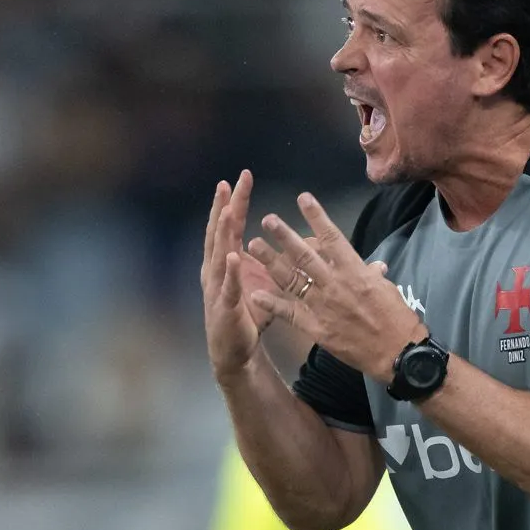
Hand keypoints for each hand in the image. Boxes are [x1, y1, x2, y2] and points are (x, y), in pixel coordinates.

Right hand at [200, 171, 281, 381]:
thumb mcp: (269, 282)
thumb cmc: (251, 315)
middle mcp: (218, 270)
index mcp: (227, 261)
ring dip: (221, 233)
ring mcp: (218, 288)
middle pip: (220, 233)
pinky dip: (230, 271)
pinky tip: (233, 256)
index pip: (231, 225)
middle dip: (222, 207)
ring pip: (219, 255)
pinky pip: (228, 287)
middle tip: (226, 183)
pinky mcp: (225, 308)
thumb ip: (286, 260)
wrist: (235, 352)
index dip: (235, 201)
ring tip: (226, 212)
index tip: (240, 177)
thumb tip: (312, 240)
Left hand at [241, 192, 427, 379]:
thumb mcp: (387, 290)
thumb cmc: (397, 319)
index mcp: (355, 271)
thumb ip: (373, 276)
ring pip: (292, 279)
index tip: (303, 198)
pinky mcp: (316, 328)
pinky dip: (272, 304)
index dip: (316, 217)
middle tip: (267, 220)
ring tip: (253, 246)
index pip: (332, 237)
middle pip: (305, 255)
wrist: (397, 353)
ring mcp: (323, 306)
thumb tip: (373, 266)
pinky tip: (255, 293)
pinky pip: (290, 314)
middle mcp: (335, 284)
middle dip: (284, 236)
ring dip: (270, 262)